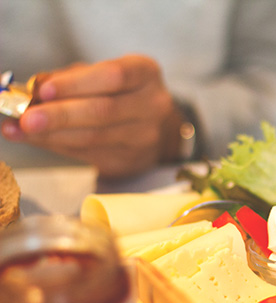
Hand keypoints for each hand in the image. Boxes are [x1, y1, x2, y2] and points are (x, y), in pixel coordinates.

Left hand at [1, 55, 182, 177]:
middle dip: (60, 115)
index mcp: (146, 73)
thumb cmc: (122, 94)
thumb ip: (70, 78)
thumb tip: (32, 89)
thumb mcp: (102, 75)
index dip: (76, 84)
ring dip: (53, 134)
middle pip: (104, 111)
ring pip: (95, 137)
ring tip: (21, 129)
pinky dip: (58, 146)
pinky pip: (89, 154)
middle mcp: (152, 105)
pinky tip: (37, 140)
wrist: (159, 128)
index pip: (114, 76)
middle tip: (27, 118)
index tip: (43, 90)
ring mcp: (145, 136)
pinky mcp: (131, 160)